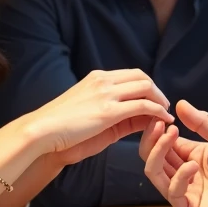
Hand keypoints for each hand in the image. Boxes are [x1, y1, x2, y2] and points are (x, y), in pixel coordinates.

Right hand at [27, 70, 171, 158]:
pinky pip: (143, 106)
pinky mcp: (109, 111)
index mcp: (96, 78)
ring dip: (160, 100)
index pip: (131, 74)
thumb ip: (110, 109)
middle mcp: (103, 81)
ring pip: (146, 87)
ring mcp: (106, 94)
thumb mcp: (88, 112)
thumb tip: (132, 114)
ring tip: (165, 115)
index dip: (147, 86)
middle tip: (164, 107)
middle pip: (142, 77)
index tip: (154, 100)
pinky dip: (158, 112)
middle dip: (157, 91)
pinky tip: (164, 121)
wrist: (41, 132)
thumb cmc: (61, 128)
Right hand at [140, 100, 207, 206]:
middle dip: (153, 138)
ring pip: (154, 171)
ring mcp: (183, 191)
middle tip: (159, 124)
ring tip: (170, 136)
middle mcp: (184, 173)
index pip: (165, 142)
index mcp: (192, 156)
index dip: (159, 130)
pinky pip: (171, 191)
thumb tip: (180, 104)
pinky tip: (193, 167)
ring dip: (157, 152)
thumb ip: (204, 123)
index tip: (161, 117)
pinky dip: (179, 176)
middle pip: (154, 155)